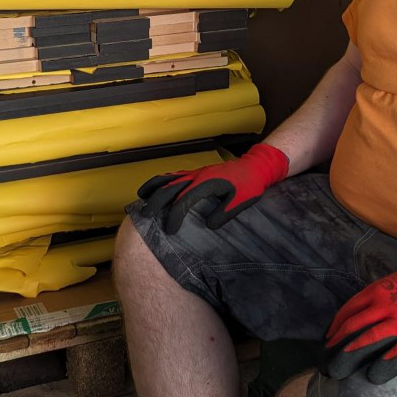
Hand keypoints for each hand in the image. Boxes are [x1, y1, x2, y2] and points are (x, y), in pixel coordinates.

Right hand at [136, 143, 289, 233]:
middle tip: (144, 215)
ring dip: (154, 187)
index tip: (169, 230)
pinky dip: (162, 180)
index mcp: (206, 183)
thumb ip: (224, 213)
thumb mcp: (241, 201)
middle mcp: (197, 176)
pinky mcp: (197, 172)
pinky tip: (156, 187)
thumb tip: (208, 225)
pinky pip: (175, 174)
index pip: (183, 200)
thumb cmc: (249, 185)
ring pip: (169, 177)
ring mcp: (195, 172)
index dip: (173, 216)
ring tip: (141, 196)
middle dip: (155, 201)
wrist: (255, 166)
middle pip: (170, 187)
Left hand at [324, 259, 396, 383]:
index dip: (335, 327)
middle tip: (325, 360)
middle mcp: (385, 304)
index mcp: (379, 290)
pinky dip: (380, 367)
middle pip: (351, 327)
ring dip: (349, 356)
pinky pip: (394, 354)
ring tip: (337, 370)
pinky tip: (371, 377)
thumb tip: (365, 312)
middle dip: (335, 344)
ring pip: (366, 340)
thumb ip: (381, 296)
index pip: (349, 310)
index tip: (328, 339)